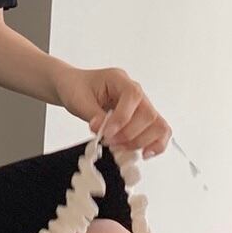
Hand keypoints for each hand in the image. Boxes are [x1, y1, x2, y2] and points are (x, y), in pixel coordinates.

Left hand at [54, 66, 172, 159]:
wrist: (73, 86)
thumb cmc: (76, 88)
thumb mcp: (79, 100)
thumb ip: (94, 115)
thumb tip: (105, 131)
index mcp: (119, 79)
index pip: (133, 96)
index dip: (123, 118)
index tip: (107, 133)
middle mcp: (135, 91)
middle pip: (148, 114)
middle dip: (129, 134)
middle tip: (109, 142)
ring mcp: (141, 105)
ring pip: (158, 125)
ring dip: (140, 142)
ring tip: (119, 147)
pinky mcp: (141, 118)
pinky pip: (158, 132)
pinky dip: (154, 145)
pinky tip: (142, 153)